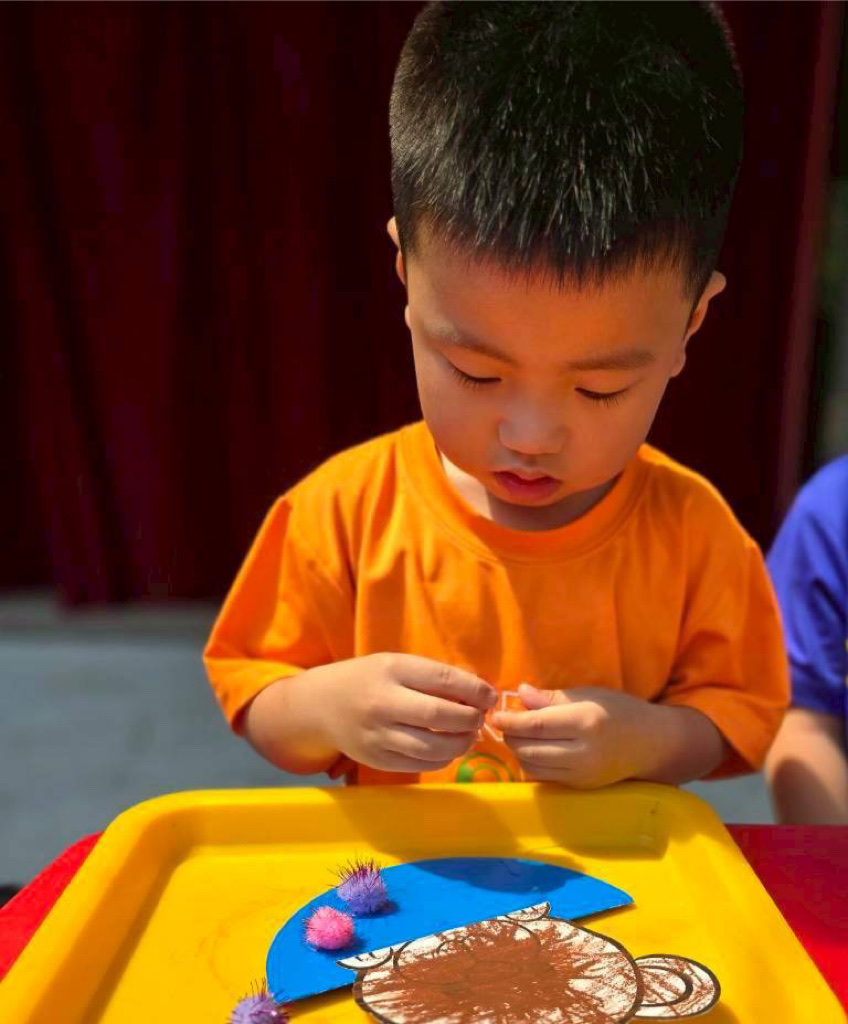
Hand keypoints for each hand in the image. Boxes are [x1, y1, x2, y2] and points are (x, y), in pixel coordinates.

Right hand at [315, 652, 497, 772]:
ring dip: (461, 743)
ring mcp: (379, 735)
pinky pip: (420, 763)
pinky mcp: (377, 759)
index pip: (442, 679)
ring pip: (433, 747)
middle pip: (440, 715)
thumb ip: (431, 676)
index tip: (489, 696)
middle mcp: (383, 703)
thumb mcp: (395, 664)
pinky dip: (443, 759)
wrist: (321, 706)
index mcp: (391, 670)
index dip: (473, 690)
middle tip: (479, 718)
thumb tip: (477, 692)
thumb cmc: (367, 679)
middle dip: (470, 719)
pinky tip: (448, 748)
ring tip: (468, 735)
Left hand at [492, 683, 661, 787]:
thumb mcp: (588, 695)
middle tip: (505, 723)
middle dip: (511, 737)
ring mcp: (581, 774)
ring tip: (519, 735)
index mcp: (584, 723)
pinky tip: (534, 750)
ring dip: (519, 751)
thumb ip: (552, 698)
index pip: (536, 726)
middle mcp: (582, 752)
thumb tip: (520, 693)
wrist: (652, 744)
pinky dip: (532, 764)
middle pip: (530, 749)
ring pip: (533, 766)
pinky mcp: (580, 787)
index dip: (510, 721)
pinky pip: (545, 777)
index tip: (495, 715)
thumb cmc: (619, 711)